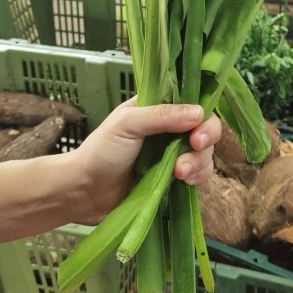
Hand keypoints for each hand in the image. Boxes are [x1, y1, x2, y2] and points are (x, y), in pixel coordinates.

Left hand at [71, 98, 220, 222]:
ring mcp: (174, 153)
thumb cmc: (101, 151)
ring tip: (179, 173)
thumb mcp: (128, 124)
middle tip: (195, 146)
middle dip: (206, 137)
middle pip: (205, 126)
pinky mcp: (175, 177)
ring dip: (199, 161)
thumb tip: (198, 112)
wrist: (86, 191)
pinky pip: (200, 173)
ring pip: (205, 152)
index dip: (201, 113)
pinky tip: (183, 181)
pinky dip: (197, 176)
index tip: (197, 128)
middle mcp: (170, 128)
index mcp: (158, 107)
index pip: (192, 101)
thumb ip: (162, 115)